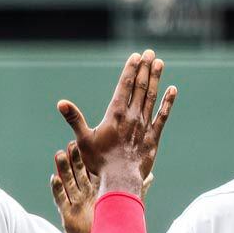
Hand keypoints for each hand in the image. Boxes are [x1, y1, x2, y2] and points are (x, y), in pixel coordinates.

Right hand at [51, 140, 154, 232]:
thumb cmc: (116, 226)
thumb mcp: (128, 204)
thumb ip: (138, 189)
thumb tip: (151, 175)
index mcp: (97, 190)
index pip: (91, 169)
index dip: (87, 157)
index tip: (84, 143)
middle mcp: (85, 194)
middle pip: (78, 173)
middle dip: (74, 159)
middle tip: (71, 144)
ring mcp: (75, 203)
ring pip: (68, 182)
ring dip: (63, 169)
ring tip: (59, 154)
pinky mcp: (68, 214)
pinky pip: (61, 199)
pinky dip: (57, 189)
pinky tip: (54, 177)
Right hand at [57, 49, 176, 194]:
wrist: (121, 180)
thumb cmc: (100, 162)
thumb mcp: (83, 140)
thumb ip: (74, 119)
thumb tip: (61, 103)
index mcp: (115, 114)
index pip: (125, 85)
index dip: (131, 69)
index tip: (137, 56)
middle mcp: (132, 116)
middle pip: (140, 87)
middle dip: (145, 68)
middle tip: (150, 53)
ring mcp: (144, 126)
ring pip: (151, 97)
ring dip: (156, 79)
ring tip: (159, 63)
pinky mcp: (153, 137)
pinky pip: (162, 116)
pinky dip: (167, 102)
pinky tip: (172, 90)